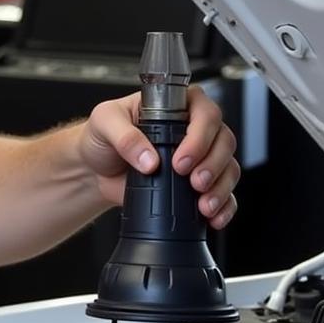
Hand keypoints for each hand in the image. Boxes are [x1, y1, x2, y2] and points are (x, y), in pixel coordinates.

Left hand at [78, 85, 238, 227]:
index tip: (181, 160)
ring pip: (228, 167)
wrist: (94, 170)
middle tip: (192, 182)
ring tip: (202, 204)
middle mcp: (192, 129)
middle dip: (213, 165)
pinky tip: (213, 216)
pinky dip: (224, 206)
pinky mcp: (195, 184)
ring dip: (221, 187)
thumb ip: (124, 136)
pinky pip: (224, 193)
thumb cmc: (100, 137)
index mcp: (175, 106)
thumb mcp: (104, 122)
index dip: (200, 137)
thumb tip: (149, 158)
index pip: (204, 113)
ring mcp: (198, 157)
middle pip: (224, 141)